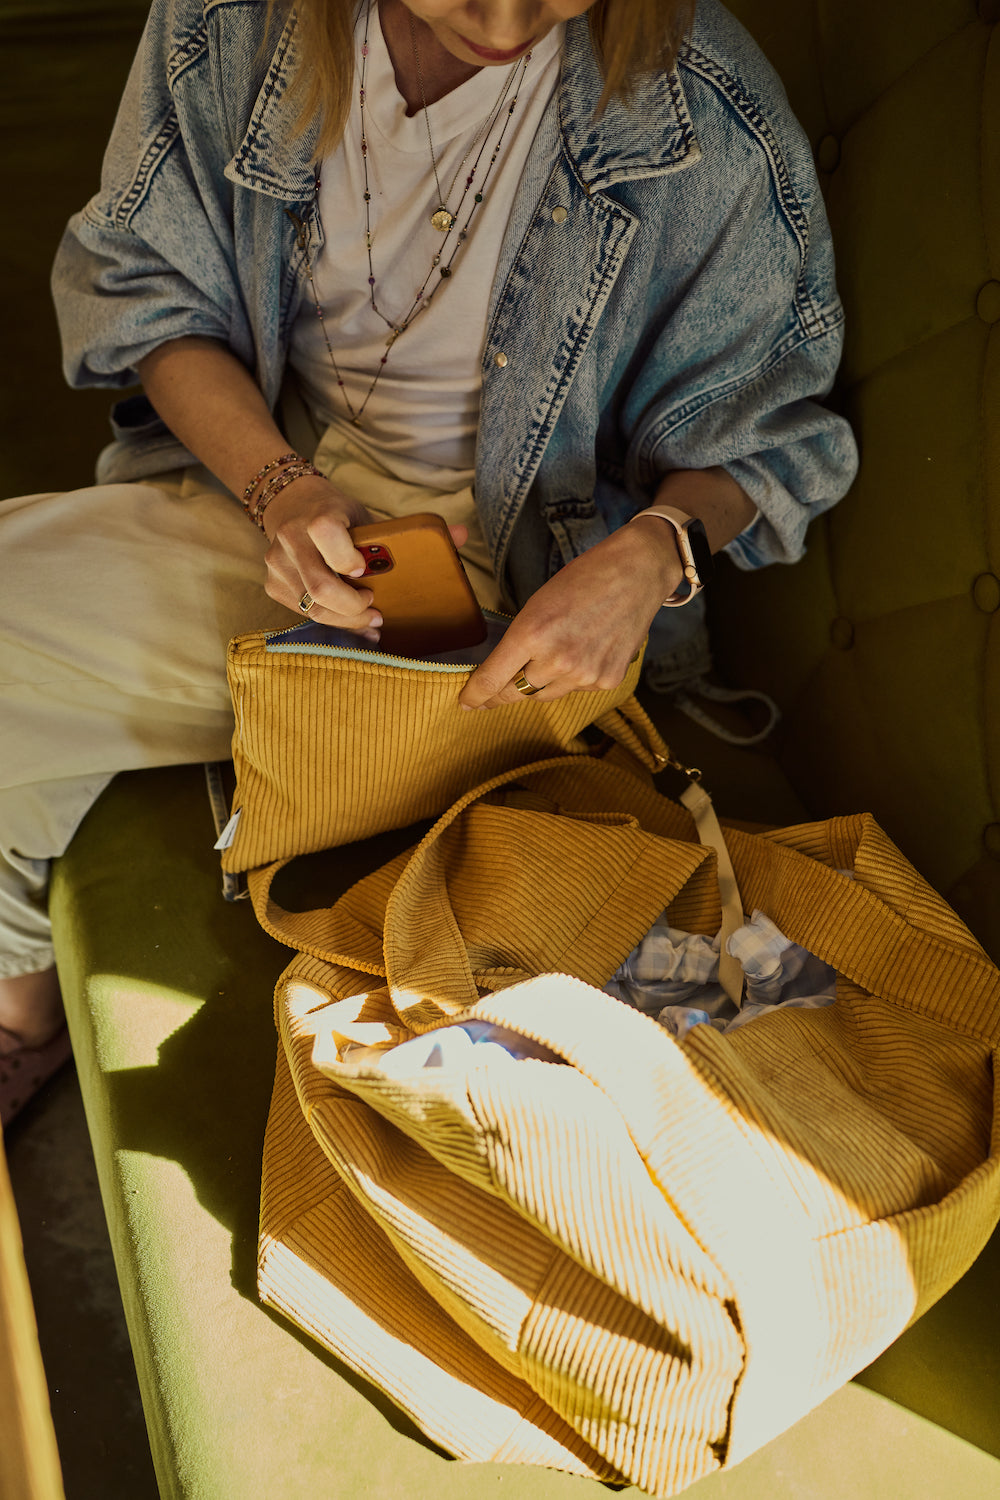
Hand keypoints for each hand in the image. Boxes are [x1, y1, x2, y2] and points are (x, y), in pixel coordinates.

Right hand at [262, 476, 468, 639]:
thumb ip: (411, 530)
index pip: (326, 533)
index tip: (365, 573)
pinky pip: (302, 612)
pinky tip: (350, 624)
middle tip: (376, 612)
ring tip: (370, 622)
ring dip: (344, 621)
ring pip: (312, 607)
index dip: (347, 558)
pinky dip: (329, 622)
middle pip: (321, 586)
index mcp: (319, 516)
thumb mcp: (371, 516)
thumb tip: (463, 534)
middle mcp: (292, 538)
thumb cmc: (340, 515)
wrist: (291, 504)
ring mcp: (277, 563)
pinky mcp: (272, 582)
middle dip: (353, 608)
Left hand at [458, 516, 681, 708]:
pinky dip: (571, 678)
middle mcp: (556, 660)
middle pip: (516, 693)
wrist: (636, 573)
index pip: (492, 679)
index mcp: (531, 633)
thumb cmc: (583, 579)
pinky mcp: (606, 680)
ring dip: (538, 684)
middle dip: (501, 694)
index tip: (466, 703)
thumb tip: (502, 672)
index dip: (475, 696)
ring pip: (545, 695)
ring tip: (548, 659)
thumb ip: (520, 641)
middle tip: (488, 697)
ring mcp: (584, 674)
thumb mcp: (538, 603)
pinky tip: (582, 653)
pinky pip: (575, 689)